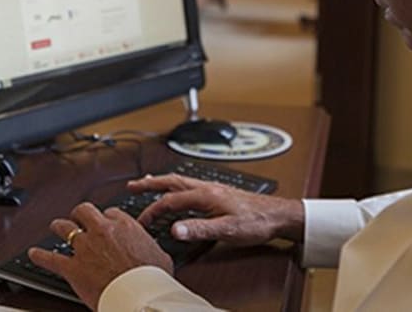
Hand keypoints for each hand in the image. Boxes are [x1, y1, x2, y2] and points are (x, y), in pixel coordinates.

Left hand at [28, 202, 173, 308]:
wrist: (138, 294)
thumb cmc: (151, 277)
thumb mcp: (160, 255)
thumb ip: (150, 246)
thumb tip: (152, 251)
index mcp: (124, 225)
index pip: (110, 212)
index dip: (107, 218)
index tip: (106, 224)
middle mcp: (101, 231)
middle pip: (84, 211)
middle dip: (80, 213)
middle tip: (79, 218)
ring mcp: (84, 247)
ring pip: (64, 228)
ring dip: (59, 226)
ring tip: (56, 226)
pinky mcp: (72, 267)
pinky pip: (50, 259)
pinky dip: (39, 256)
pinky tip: (33, 254)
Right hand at [129, 173, 304, 245]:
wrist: (278, 215)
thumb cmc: (257, 221)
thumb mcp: (227, 229)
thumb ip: (200, 229)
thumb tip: (175, 229)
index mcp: (206, 194)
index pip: (171, 200)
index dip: (153, 210)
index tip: (142, 221)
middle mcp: (208, 188)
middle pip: (172, 182)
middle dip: (151, 183)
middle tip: (133, 185)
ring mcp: (213, 189)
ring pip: (181, 182)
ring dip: (163, 183)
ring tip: (148, 184)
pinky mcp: (219, 194)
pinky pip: (191, 187)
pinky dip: (177, 187)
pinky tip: (179, 193)